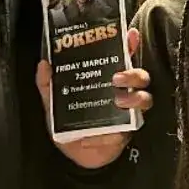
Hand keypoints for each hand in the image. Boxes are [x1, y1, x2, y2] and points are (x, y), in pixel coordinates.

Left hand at [36, 27, 152, 169]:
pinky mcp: (127, 132)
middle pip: (140, 76)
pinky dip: (111, 134)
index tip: (130, 34)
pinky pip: (129, 129)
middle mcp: (122, 91)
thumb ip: (47, 84)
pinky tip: (95, 136)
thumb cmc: (68, 123)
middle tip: (117, 78)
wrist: (74, 154)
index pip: (122, 56)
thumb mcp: (52, 102)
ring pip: (144, 98)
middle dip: (133, 73)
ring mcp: (127, 111)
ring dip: (134, 98)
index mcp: (106, 78)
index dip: (129, 44)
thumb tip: (43, 64)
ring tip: (119, 100)